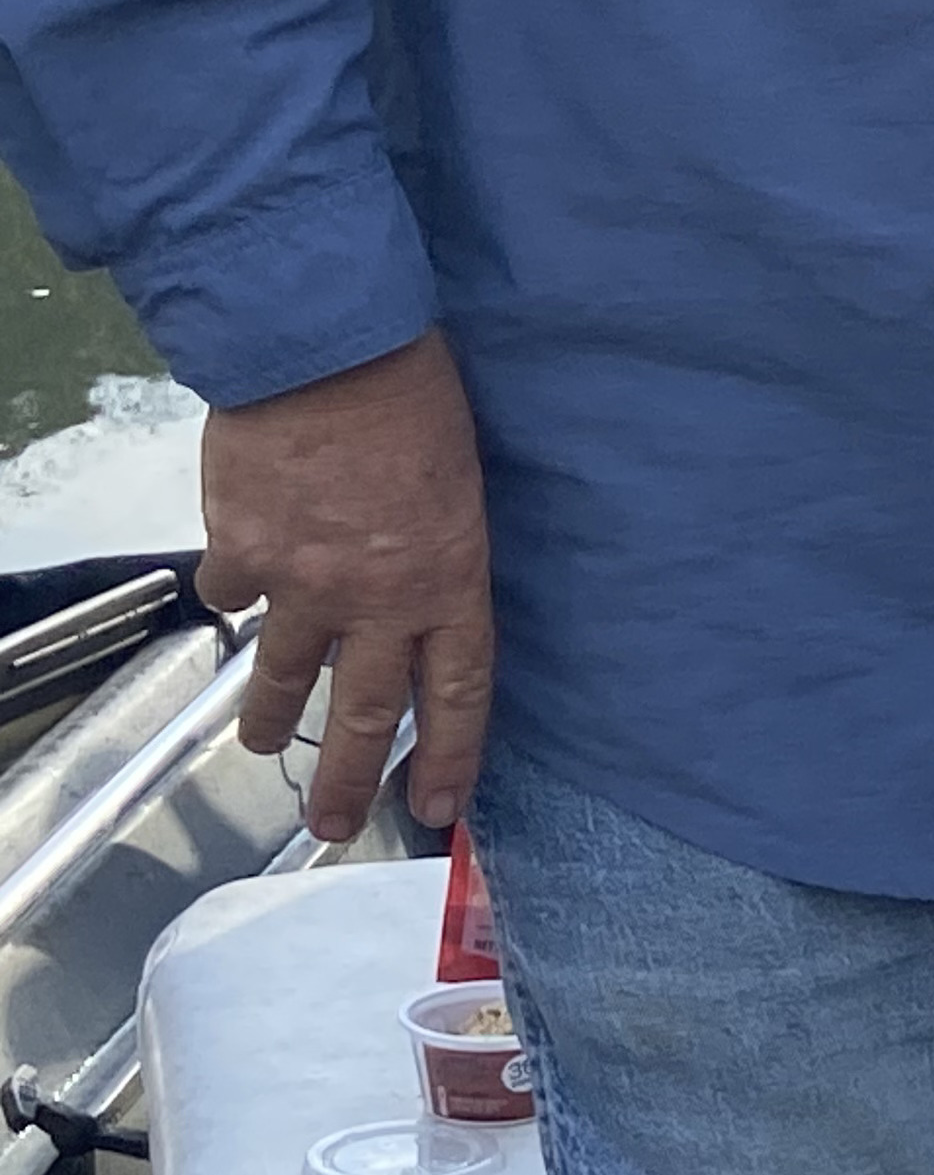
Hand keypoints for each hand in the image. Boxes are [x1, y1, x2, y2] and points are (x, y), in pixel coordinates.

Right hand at [195, 330, 494, 838]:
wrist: (325, 352)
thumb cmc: (414, 403)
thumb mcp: (461, 489)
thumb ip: (438, 556)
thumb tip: (418, 592)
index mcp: (450, 585)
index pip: (458, 694)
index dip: (450, 755)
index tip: (438, 804)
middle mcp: (378, 600)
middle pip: (366, 712)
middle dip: (350, 777)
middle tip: (334, 823)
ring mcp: (303, 582)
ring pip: (284, 672)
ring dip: (271, 715)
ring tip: (263, 746)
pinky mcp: (242, 550)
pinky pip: (232, 590)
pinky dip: (232, 593)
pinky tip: (230, 596)